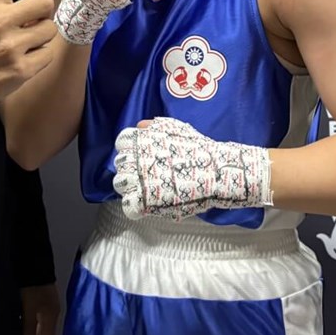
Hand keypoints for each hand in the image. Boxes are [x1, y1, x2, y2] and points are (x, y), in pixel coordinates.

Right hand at [0, 0, 56, 108]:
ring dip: (41, 36)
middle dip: (40, 12)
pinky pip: (48, 54)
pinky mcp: (21, 69)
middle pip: (44, 0)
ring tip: (22, 45)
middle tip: (28, 23)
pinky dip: (40, 57)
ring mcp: (12, 45)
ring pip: (50, 29)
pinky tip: (22, 61)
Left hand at [21, 283, 60, 334]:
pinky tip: (25, 331)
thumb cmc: (32, 286)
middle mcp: (52, 314)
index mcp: (51, 317)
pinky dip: (33, 330)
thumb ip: (29, 325)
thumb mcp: (29, 306)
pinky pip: (40, 322)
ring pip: (42, 330)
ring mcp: (49, 306)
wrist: (34, 262)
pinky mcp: (43, 300)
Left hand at [112, 117, 271, 219]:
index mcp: (140, 140)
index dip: (131, 150)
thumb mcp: (173, 127)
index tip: (143, 157)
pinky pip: (128, 207)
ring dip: (131, 187)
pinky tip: (148, 204)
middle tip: (149, 175)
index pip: (122, 143)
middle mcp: (134, 158)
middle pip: (120, 164)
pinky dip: (136, 208)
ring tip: (147, 190)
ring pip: (120, 184)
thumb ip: (153, 126)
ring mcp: (138, 180)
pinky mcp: (144, 201)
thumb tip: (140, 127)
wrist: (214, 170)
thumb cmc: (198, 148)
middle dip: (131, 168)